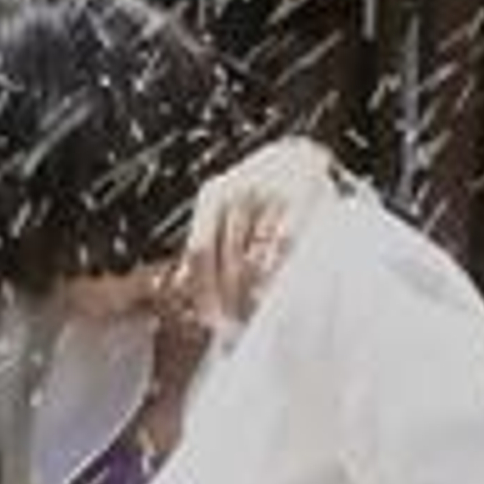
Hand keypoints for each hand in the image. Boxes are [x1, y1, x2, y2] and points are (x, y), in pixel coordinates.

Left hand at [180, 137, 338, 325]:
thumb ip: (208, 242)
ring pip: (256, 259)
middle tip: (235, 327)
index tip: (210, 319)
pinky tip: (276, 295)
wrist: (302, 156)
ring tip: (255, 317)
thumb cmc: (261, 194)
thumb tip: (181, 284)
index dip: (203, 292)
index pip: (200, 253)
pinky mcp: (301, 197)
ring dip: (254, 296)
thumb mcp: (228, 207)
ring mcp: (270, 193)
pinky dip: (278, 276)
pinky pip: (284, 248)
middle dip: (231, 301)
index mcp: (213, 196)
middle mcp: (238, 191)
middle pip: (228, 261)